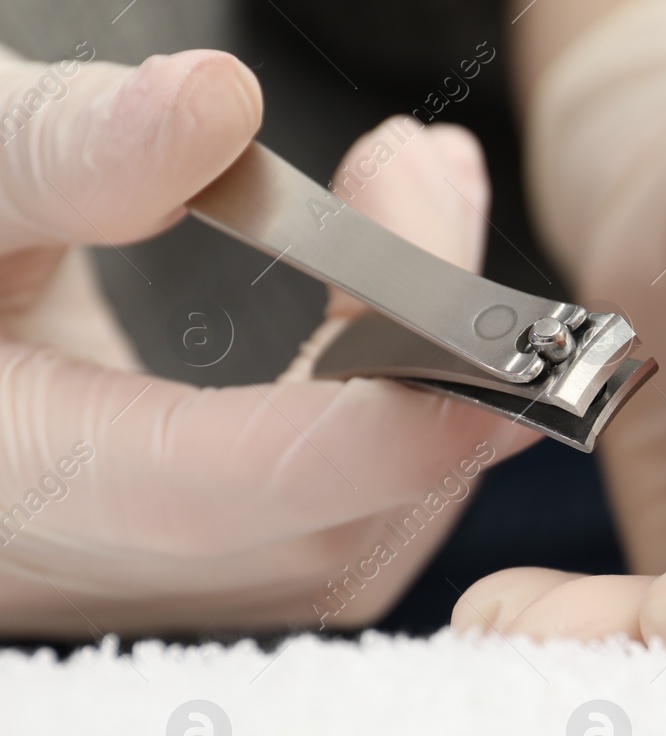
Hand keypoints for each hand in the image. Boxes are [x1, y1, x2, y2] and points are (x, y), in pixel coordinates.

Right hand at [0, 44, 536, 637]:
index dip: (374, 435)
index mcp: (8, 484)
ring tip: (421, 192)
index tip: (492, 347)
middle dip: (419, 357)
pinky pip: (330, 513)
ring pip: (347, 531)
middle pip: (318, 523)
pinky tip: (399, 290)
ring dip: (423, 375)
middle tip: (428, 179)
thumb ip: (52, 151)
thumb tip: (209, 105)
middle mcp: (78, 561)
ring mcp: (141, 575)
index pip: (215, 495)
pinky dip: (391, 405)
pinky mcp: (188, 553)